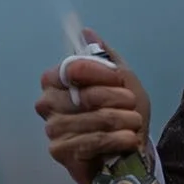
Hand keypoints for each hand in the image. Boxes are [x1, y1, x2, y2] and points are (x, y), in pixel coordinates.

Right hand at [34, 37, 150, 183]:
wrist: (124, 152)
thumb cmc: (120, 114)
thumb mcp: (120, 80)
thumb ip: (104, 56)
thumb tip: (86, 31)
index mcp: (55, 82)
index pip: (70, 68)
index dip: (97, 71)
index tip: (118, 77)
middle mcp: (47, 104)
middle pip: (84, 95)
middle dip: (116, 98)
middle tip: (132, 103)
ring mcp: (52, 129)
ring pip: (92, 118)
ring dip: (122, 119)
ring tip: (135, 122)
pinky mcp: (61, 153)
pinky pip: (92, 141)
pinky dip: (117, 139)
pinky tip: (130, 138)